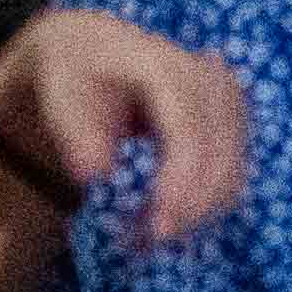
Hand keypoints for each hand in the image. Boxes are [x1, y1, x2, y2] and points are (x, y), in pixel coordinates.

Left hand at [0, 10, 249, 245]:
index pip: (187, 125)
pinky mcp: (232, 118)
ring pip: (232, 169)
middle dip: (191, 206)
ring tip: (146, 236)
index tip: (161, 226)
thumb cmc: (74, 75)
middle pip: (219, 152)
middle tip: (147, 242)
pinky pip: (231, 172)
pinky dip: (203, 204)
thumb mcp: (60, 95)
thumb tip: (95, 173)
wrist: (93, 49)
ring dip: (197, 212)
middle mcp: (203, 74)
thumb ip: (75, 132)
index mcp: (157, 62)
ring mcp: (224, 96)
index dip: (182, 179)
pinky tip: (166, 218)